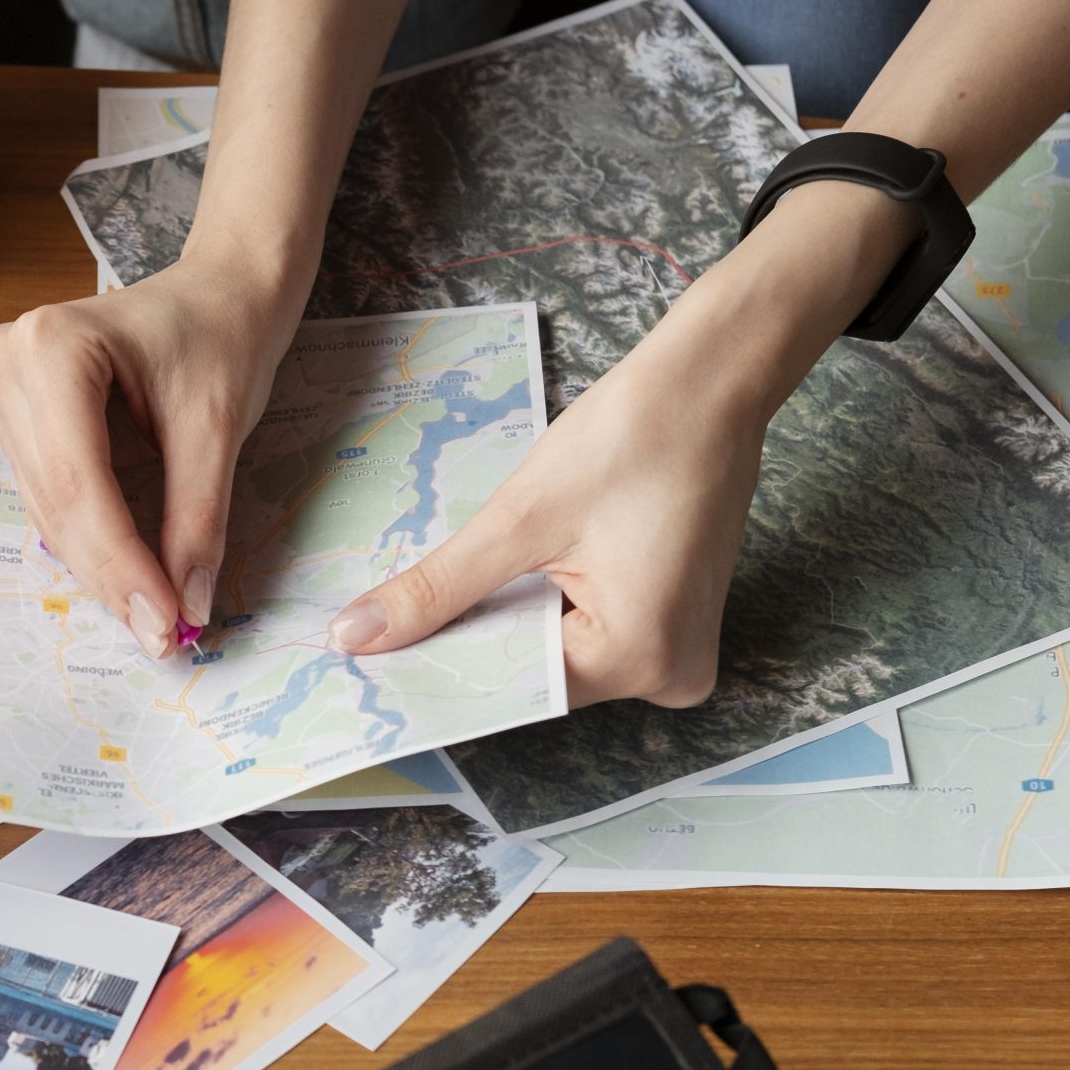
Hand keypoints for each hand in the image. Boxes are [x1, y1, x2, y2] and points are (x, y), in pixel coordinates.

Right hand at [0, 256, 304, 658]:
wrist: (217, 289)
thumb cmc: (221, 334)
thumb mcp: (218, 427)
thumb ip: (196, 520)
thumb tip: (185, 607)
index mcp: (53, 348)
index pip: (80, 485)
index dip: (120, 566)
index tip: (163, 626)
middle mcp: (7, 363)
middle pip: (58, 504)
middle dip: (112, 577)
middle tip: (164, 636)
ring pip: (49, 512)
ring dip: (101, 568)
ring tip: (156, 614)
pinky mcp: (11, 415)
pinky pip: (49, 498)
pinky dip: (93, 540)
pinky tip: (131, 574)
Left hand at [325, 316, 762, 707]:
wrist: (710, 383)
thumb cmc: (632, 437)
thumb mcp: (519, 519)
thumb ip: (439, 589)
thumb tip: (358, 636)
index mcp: (639, 659)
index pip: (513, 686)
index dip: (444, 666)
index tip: (375, 660)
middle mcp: (669, 676)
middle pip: (539, 676)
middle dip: (475, 642)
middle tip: (396, 621)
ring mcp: (679, 654)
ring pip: (560, 656)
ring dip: (510, 623)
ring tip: (461, 586)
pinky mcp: (674, 625)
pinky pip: (592, 635)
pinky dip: (547, 610)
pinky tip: (519, 574)